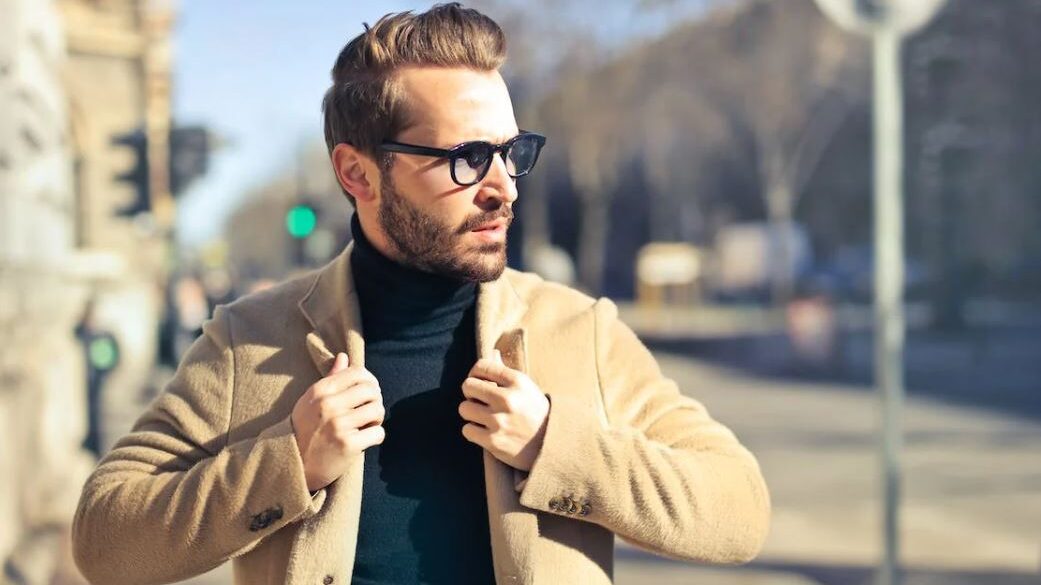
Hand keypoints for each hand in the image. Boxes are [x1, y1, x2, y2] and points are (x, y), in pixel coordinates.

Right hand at [291, 352, 384, 491]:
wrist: (291, 465)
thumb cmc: (304, 430)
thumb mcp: (311, 401)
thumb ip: (330, 379)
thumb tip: (344, 356)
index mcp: (320, 390)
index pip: (358, 373)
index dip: (369, 381)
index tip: (367, 393)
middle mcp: (328, 405)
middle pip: (371, 390)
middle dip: (375, 400)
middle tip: (369, 411)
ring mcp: (338, 425)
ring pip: (377, 410)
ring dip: (377, 419)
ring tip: (367, 425)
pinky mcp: (347, 445)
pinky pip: (378, 433)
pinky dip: (376, 436)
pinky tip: (366, 440)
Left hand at [459, 351, 549, 471]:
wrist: (552, 444)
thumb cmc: (536, 413)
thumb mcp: (526, 388)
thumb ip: (505, 372)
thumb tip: (492, 353)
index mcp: (517, 381)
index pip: (481, 366)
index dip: (475, 374)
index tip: (480, 382)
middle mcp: (507, 399)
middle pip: (467, 386)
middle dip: (471, 393)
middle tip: (480, 401)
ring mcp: (499, 421)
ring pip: (464, 408)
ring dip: (471, 414)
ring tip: (484, 418)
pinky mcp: (493, 441)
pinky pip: (467, 430)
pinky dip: (473, 432)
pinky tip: (485, 432)